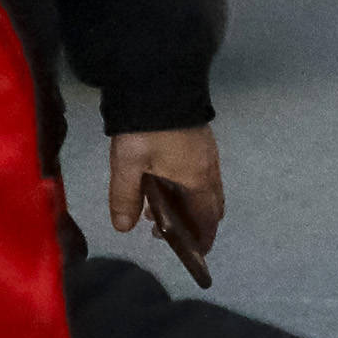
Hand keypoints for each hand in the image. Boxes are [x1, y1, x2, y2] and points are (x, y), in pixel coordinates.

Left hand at [108, 126, 223, 285]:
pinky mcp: (201, 139)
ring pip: (207, 189)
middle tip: (170, 232)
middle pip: (213, 206)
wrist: (159, 82)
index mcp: (197, 181)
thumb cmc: (146, 130)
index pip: (207, 219)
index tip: (194, 254)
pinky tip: (164, 181)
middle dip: (197, 224)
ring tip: (158, 207)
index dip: (203, 239)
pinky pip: (202, 174)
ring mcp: (208, 152)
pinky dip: (189, 187)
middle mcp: (209, 169)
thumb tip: (124, 229)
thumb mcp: (129, 165)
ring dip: (190, 204)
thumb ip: (126, 198)